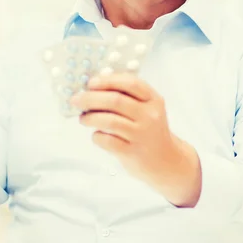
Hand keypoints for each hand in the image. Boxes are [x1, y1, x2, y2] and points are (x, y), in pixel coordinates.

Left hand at [70, 72, 201, 206]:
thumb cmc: (149, 130)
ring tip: (83, 118)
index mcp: (153, 100)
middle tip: (76, 100)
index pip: (131, 83)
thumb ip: (127, 96)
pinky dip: (97, 136)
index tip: (90, 83)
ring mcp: (142, 135)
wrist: (166, 161)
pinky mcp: (133, 152)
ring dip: (90, 117)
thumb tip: (93, 87)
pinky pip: (108, 141)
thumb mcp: (147, 109)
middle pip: (115, 101)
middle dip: (90, 98)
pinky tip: (97, 135)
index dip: (108, 81)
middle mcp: (150, 116)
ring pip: (109, 121)